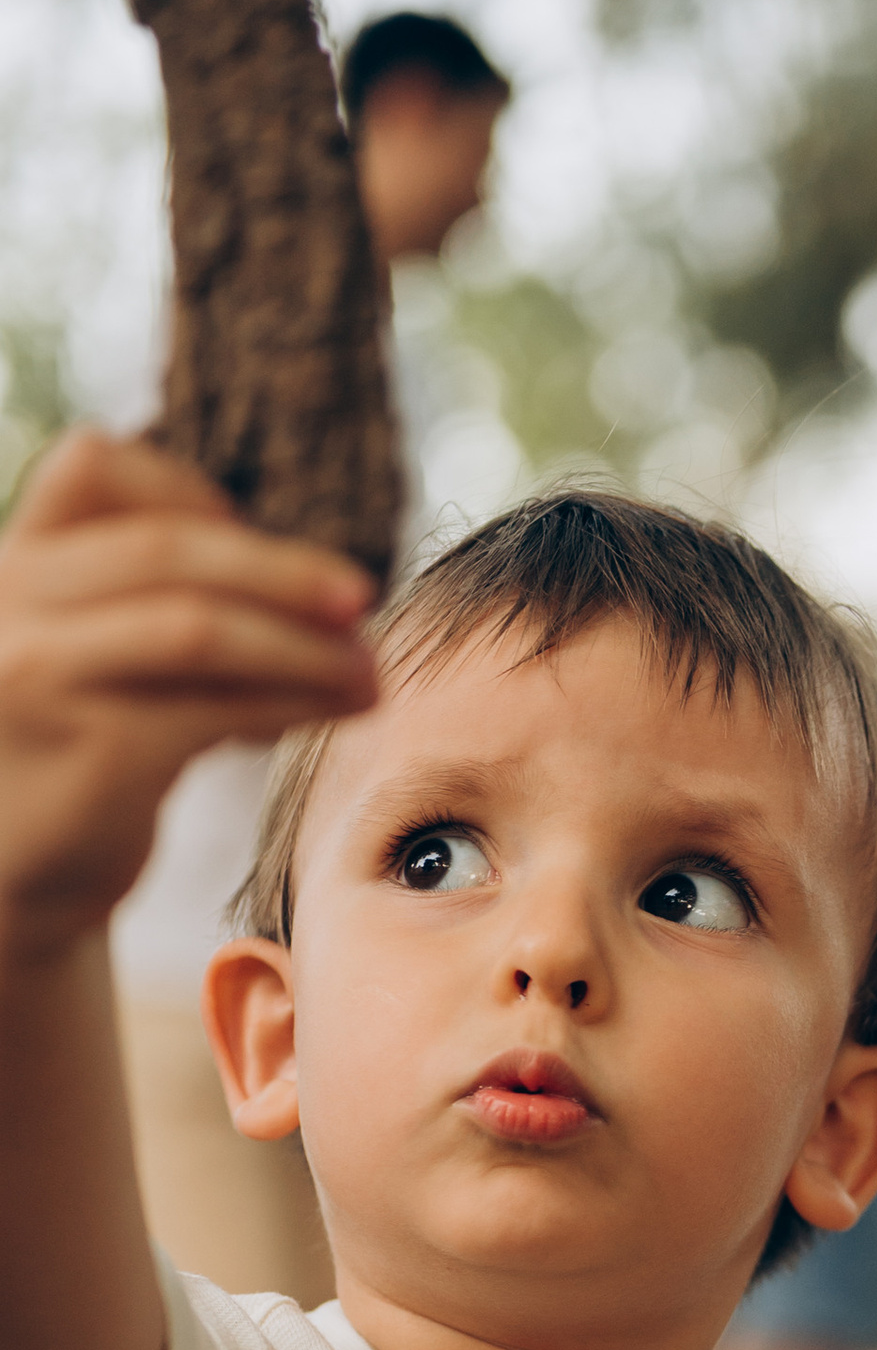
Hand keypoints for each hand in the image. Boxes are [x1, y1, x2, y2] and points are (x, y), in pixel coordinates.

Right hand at [0, 431, 376, 959]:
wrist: (7, 881)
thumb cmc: (68, 756)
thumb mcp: (85, 653)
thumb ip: (146, 600)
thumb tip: (310, 584)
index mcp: (10, 563)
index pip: (89, 468)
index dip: (185, 492)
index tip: (248, 538)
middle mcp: (9, 604)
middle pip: (165, 549)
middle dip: (281, 571)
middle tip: (361, 598)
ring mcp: (41, 674)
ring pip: (197, 627)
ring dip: (302, 647)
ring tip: (368, 673)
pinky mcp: (91, 750)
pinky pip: (214, 709)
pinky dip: (289, 705)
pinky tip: (331, 711)